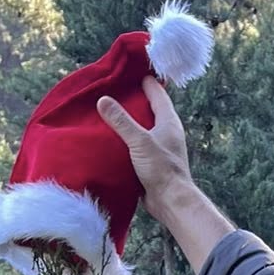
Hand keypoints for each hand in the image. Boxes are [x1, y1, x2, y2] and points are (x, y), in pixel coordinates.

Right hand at [96, 78, 232, 272]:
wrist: (170, 202)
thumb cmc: (160, 169)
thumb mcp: (139, 141)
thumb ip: (121, 121)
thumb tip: (103, 99)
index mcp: (168, 121)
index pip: (158, 93)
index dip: (145, 81)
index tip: (130, 72)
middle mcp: (167, 132)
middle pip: (151, 109)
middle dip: (135, 100)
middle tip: (116, 90)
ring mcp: (161, 147)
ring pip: (144, 127)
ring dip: (131, 121)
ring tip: (111, 112)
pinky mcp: (153, 162)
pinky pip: (139, 144)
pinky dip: (128, 139)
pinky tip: (114, 138)